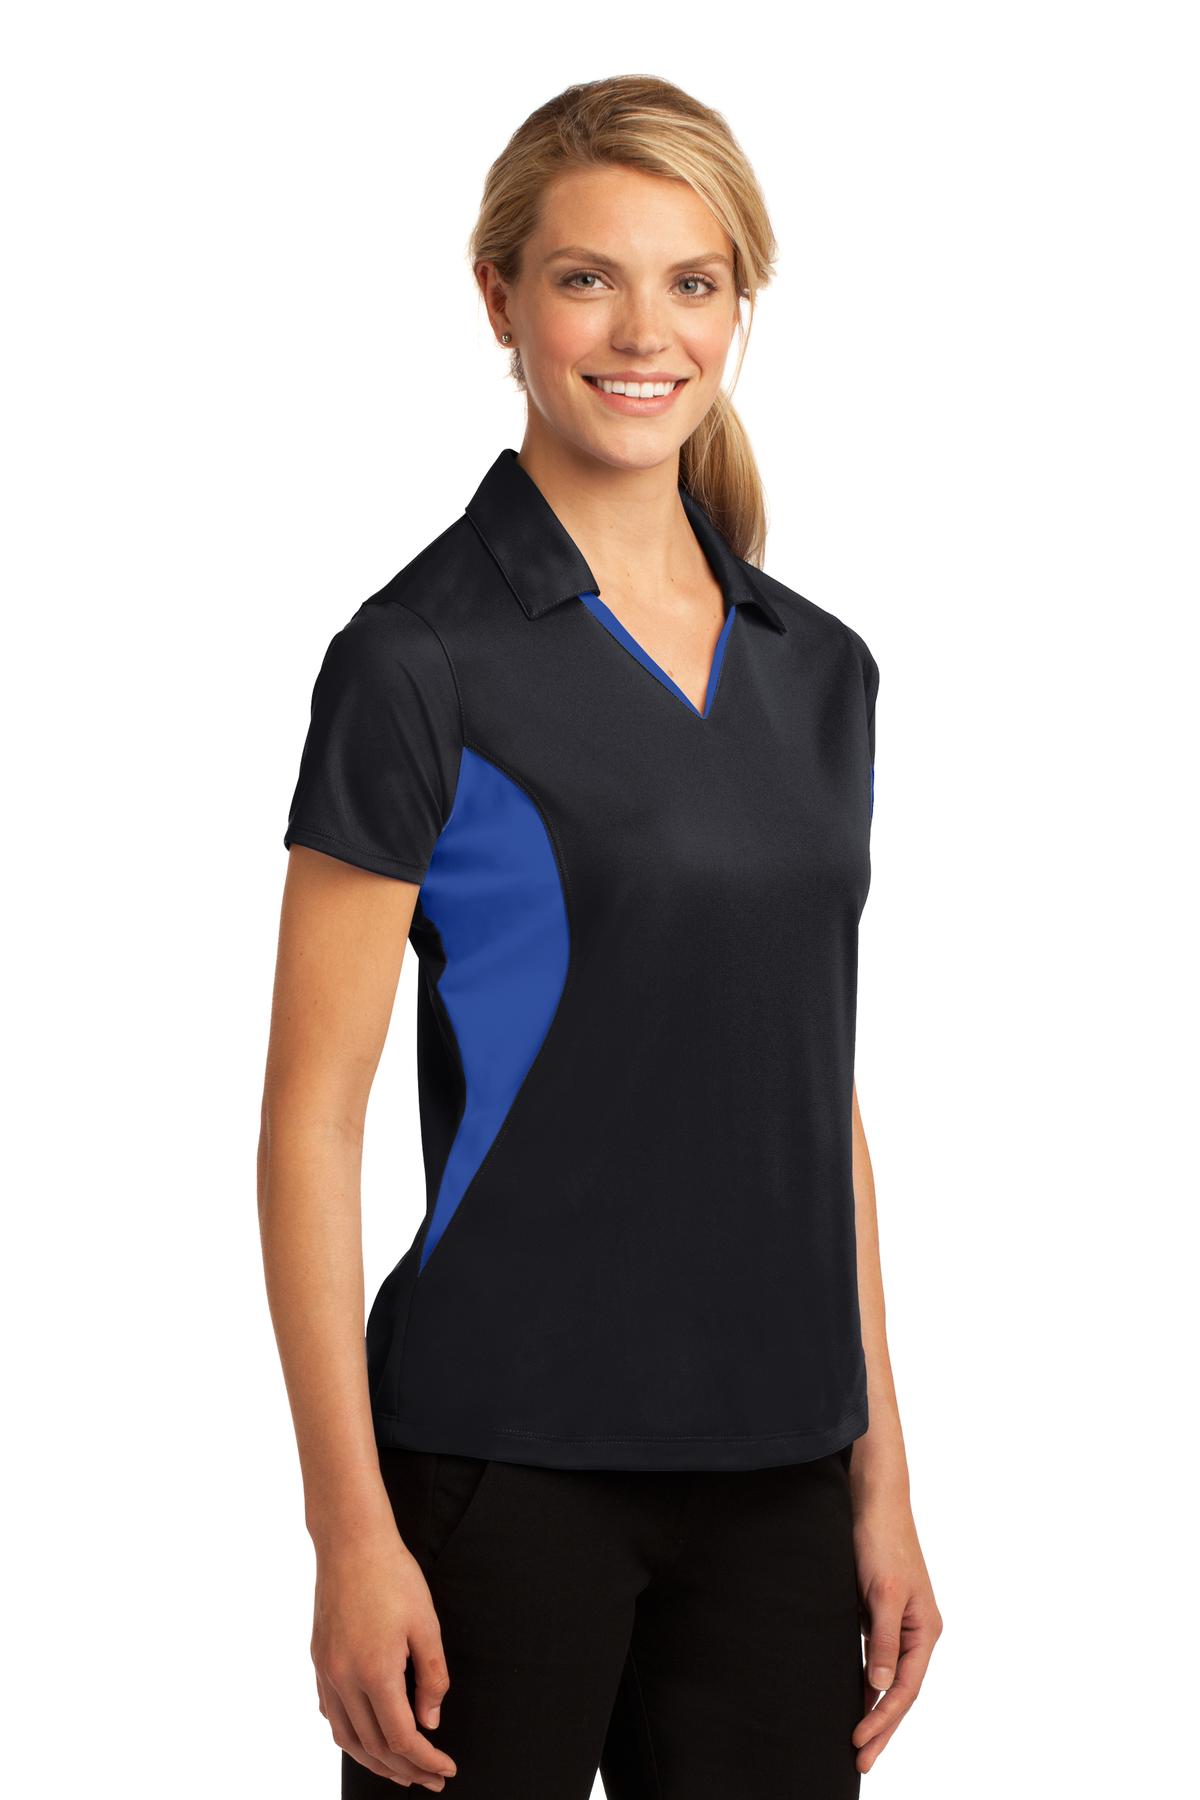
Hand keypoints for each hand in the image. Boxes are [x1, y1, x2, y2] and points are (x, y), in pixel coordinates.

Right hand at [311, 1524, 457, 1788]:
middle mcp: (344, 1678)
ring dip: (375, 1761)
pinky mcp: (319, 1660)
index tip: (447, 1768)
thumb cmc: (394, 1576)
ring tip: (401, 1771)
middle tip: (431, 1779)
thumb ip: (431, 1678)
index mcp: (375, 1672)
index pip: (401, 1738)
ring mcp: (327, 1671)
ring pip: (346, 1737)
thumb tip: (429, 1723)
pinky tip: (367, 1738)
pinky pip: (331, 1713)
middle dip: (405, 1769)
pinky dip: (351, 1736)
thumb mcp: (427, 1625)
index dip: (426, 1759)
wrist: (351, 1542)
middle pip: (374, 1746)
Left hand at [849, 1492, 942, 1773]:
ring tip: (857, 1743)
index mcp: (925, 1630)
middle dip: (881, 1727)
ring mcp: (902, 1624)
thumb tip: (880, 1686)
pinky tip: (855, 1698)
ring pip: (889, 1678)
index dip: (882, 1719)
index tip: (859, 1743)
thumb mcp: (881, 1592)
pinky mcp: (883, 1614)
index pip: (905, 1689)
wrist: (874, 1503)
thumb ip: (883, 1640)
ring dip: (874, 1709)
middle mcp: (918, 1632)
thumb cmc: (882, 1542)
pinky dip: (868, 1682)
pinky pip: (878, 1659)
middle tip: (860, 1762)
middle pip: (900, 1691)